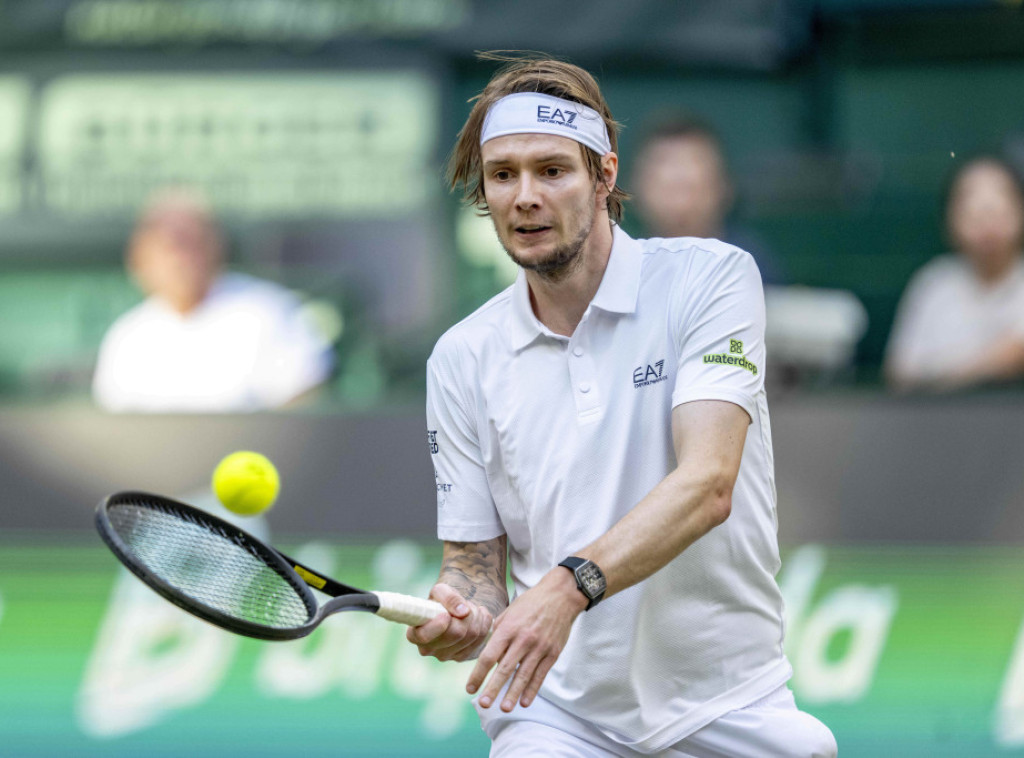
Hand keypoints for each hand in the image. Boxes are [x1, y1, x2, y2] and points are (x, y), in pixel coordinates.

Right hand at [405, 582, 492, 661]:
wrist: (452, 609)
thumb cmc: (441, 600)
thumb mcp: (441, 591)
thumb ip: (449, 597)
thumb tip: (463, 612)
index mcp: (415, 634)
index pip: (424, 636)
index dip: (438, 625)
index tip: (446, 614)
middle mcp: (428, 649)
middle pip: (456, 633)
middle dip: (466, 613)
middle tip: (465, 604)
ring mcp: (445, 655)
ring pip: (471, 635)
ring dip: (476, 616)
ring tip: (470, 609)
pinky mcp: (461, 657)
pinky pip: (481, 639)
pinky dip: (484, 623)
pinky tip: (478, 617)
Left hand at [468, 566, 585, 711]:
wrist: (561, 595)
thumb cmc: (531, 602)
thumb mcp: (509, 611)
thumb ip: (497, 631)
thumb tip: (488, 650)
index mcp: (508, 628)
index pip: (489, 656)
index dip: (478, 674)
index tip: (470, 688)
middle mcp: (523, 639)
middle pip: (504, 669)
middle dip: (493, 688)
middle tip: (483, 704)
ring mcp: (539, 647)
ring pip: (523, 675)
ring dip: (512, 693)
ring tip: (504, 708)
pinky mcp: (552, 653)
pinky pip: (541, 675)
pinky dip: (533, 689)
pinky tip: (525, 702)